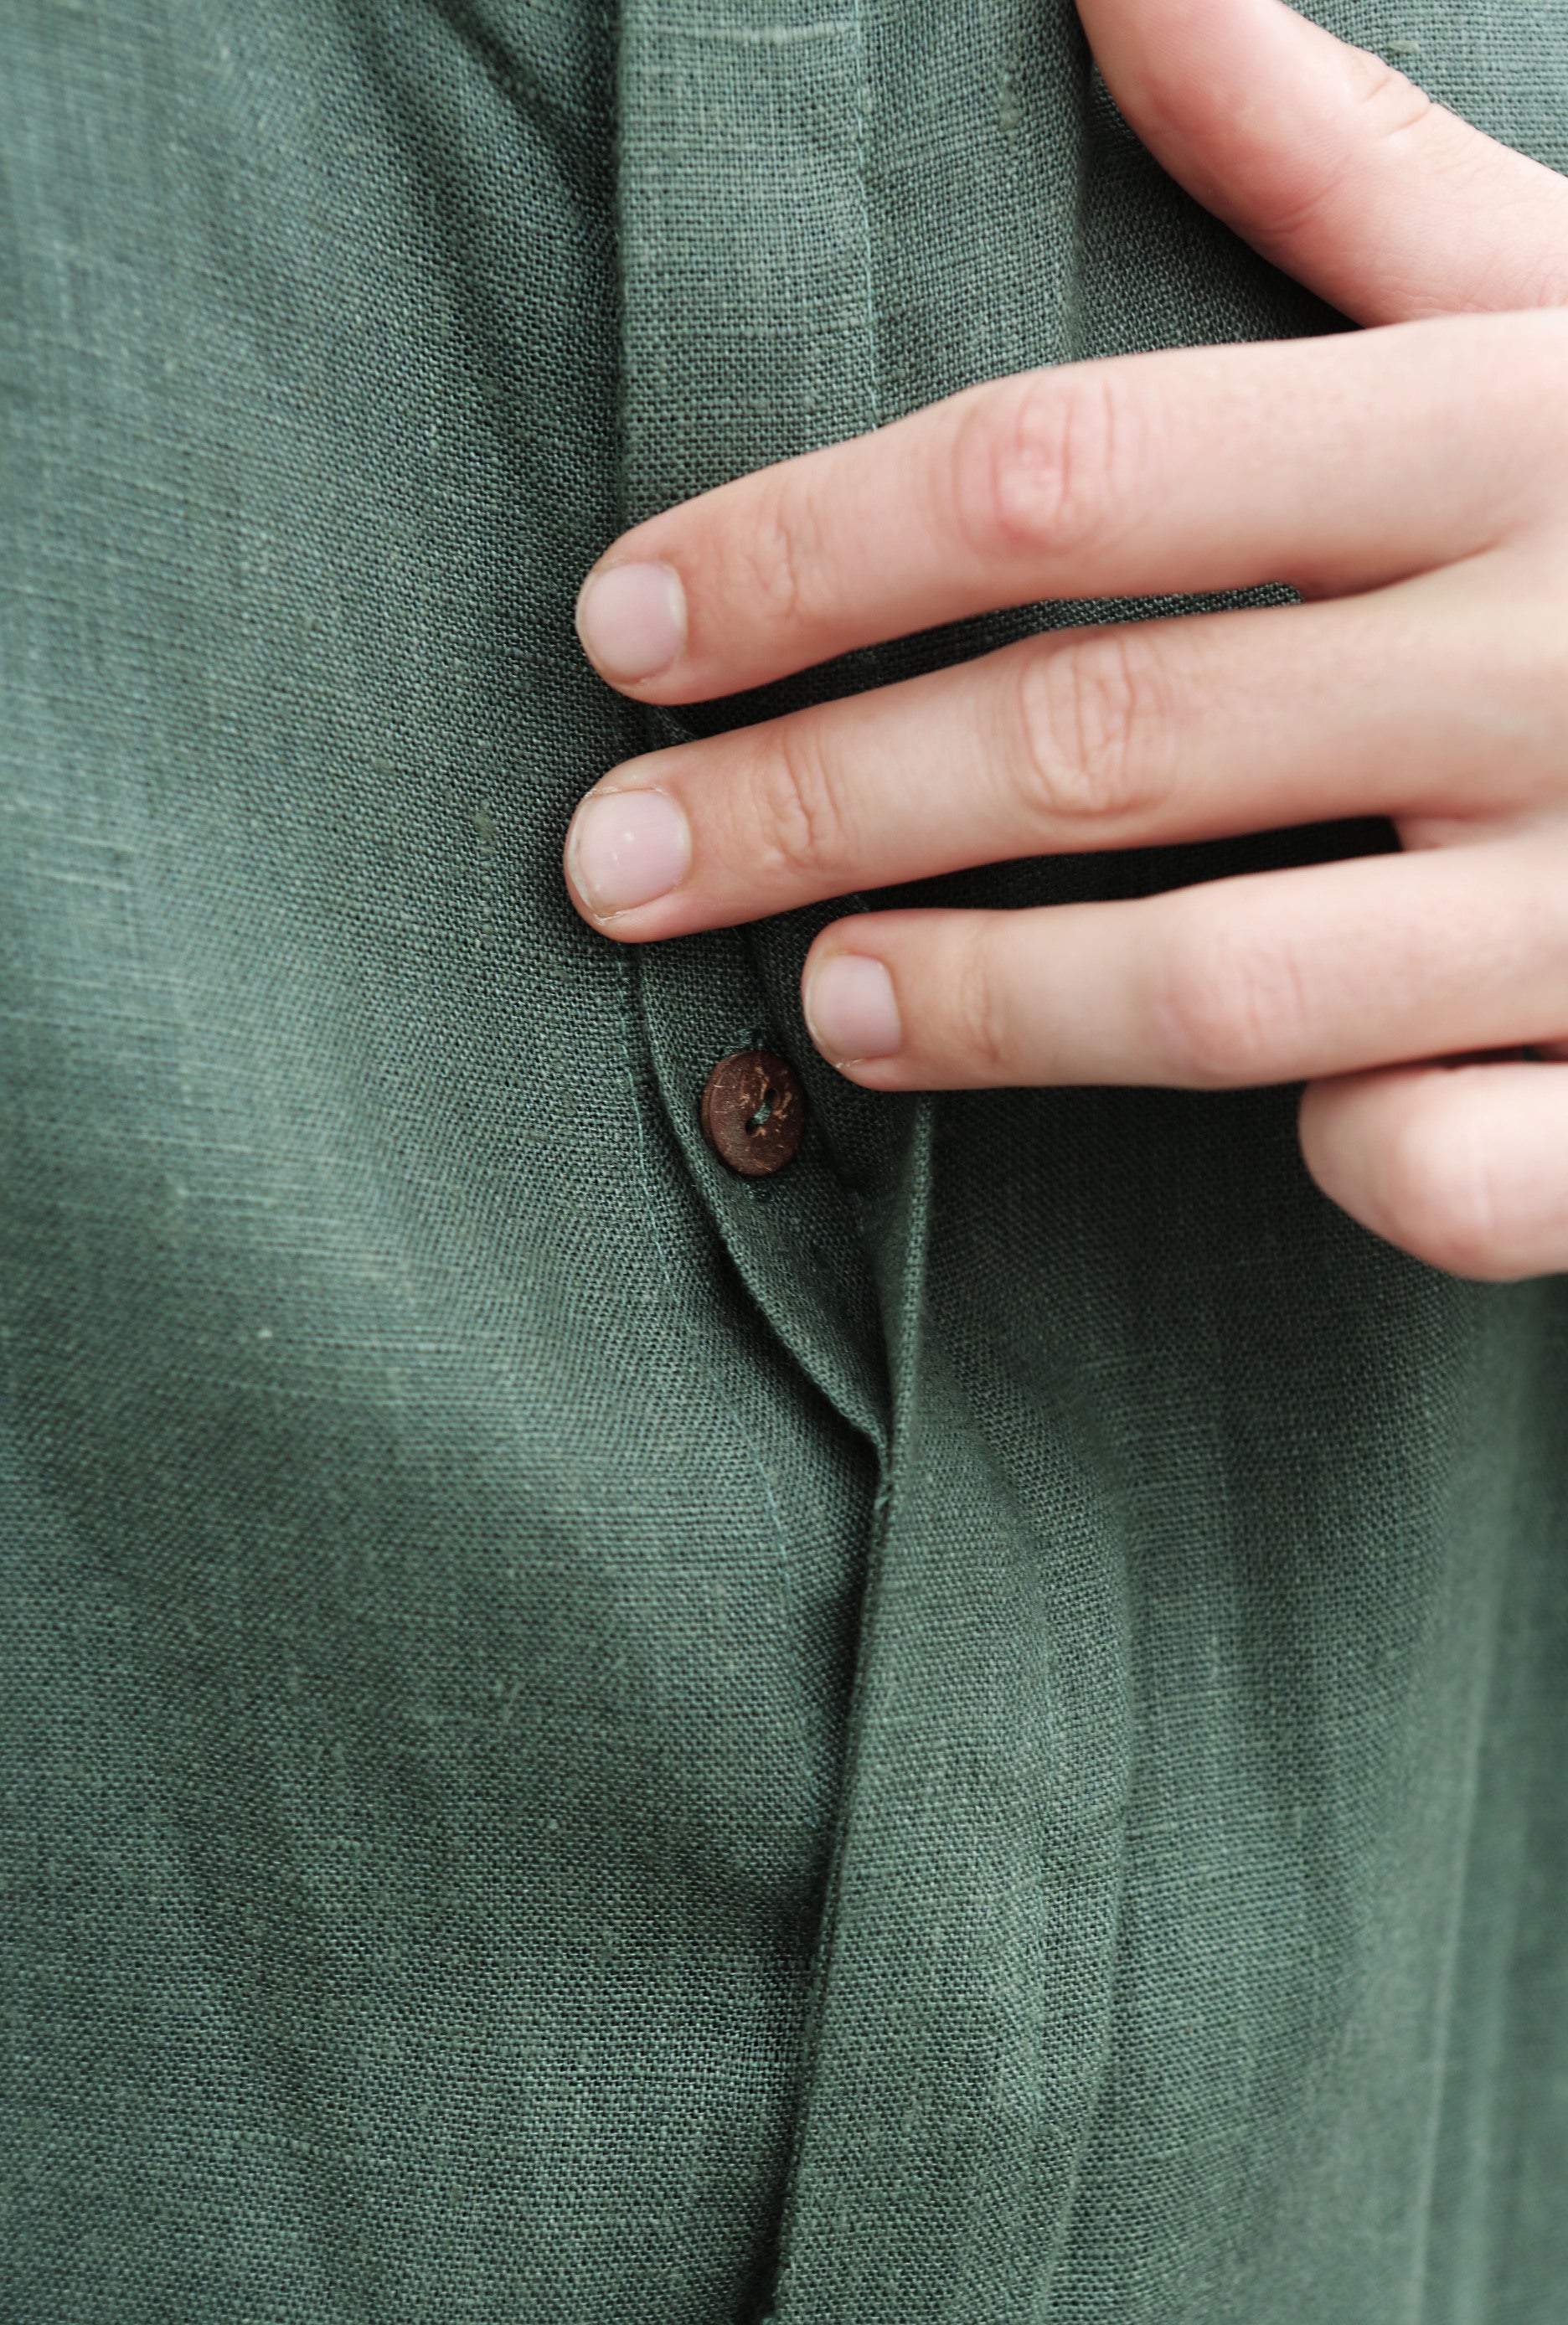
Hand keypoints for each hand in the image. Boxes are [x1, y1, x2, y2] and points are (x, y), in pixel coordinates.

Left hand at [563, 0, 1567, 1280]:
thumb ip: (1341, 164)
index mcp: (1505, 427)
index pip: (1068, 476)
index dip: (809, 550)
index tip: (627, 628)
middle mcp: (1545, 654)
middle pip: (1091, 736)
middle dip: (816, 803)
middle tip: (611, 862)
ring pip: (1229, 982)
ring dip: (991, 1002)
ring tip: (823, 1003)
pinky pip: (1458, 1171)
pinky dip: (1345, 1164)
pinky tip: (1265, 1141)